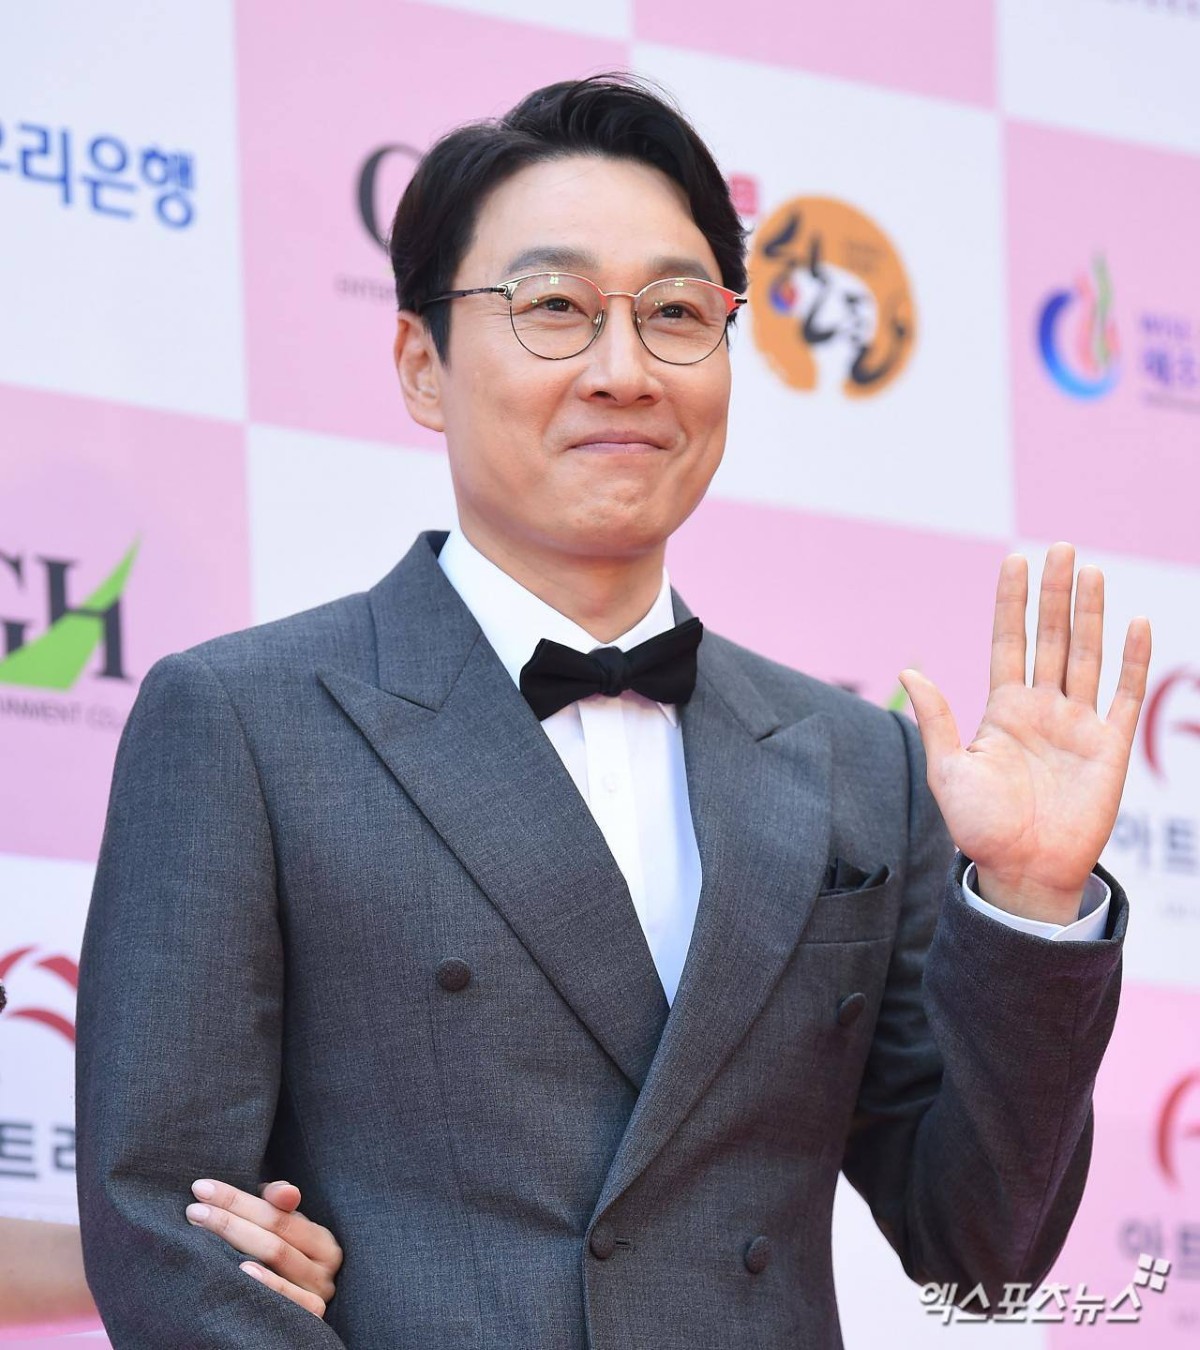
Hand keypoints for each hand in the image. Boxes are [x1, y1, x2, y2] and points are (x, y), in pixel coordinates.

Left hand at [186, 1178, 342, 1317]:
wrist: (290, 1313)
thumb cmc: (282, 1264)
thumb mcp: (285, 1233)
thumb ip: (280, 1204)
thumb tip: (284, 1191)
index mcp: (323, 1242)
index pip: (279, 1213)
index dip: (239, 1199)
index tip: (203, 1188)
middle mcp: (325, 1268)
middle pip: (274, 1234)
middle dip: (231, 1218)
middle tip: (193, 1210)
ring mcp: (318, 1294)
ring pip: (277, 1256)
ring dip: (237, 1240)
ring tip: (202, 1230)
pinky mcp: (309, 1318)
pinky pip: (288, 1297)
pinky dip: (265, 1281)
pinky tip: (240, 1269)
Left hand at [898, 543, 1151, 924]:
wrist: (1023, 872)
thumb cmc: (980, 827)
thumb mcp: (948, 771)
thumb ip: (937, 719)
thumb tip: (908, 670)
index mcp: (1002, 709)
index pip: (1008, 642)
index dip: (1012, 603)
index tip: (1015, 561)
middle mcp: (1041, 708)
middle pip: (1050, 638)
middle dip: (1055, 594)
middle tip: (1061, 548)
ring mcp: (1077, 724)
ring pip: (1086, 656)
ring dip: (1090, 614)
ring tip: (1091, 571)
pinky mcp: (1109, 747)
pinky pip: (1124, 696)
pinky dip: (1133, 662)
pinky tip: (1135, 624)